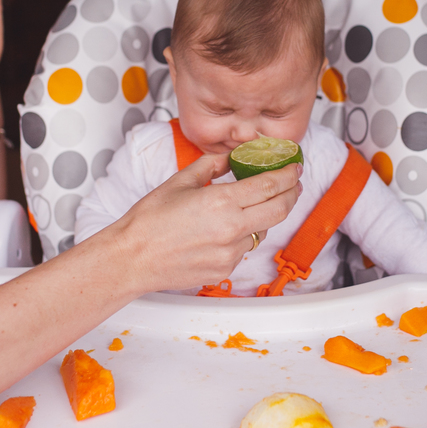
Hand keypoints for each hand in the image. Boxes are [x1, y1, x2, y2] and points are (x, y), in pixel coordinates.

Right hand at [113, 155, 301, 293]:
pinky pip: (243, 249)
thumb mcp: (179, 182)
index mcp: (221, 202)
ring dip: (263, 217)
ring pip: (261, 231)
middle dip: (291, 194)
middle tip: (293, 184)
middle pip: (280, 210)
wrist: (132, 258)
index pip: (269, 186)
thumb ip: (211, 166)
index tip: (294, 168)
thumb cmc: (149, 221)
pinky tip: (223, 231)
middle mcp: (231, 229)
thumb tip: (229, 158)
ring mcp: (230, 253)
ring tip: (250, 207)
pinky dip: (241, 237)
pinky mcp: (225, 270)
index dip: (287, 175)